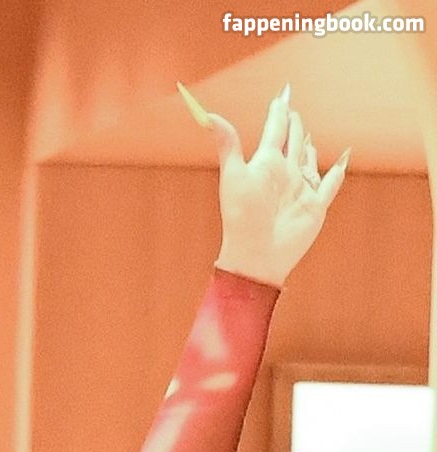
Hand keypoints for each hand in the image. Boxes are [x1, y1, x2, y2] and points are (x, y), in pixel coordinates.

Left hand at [185, 85, 347, 288]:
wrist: (255, 256)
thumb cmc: (242, 217)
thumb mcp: (234, 176)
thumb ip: (228, 144)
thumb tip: (208, 115)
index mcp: (267, 163)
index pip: (275, 129)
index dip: (279, 111)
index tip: (282, 95)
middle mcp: (285, 173)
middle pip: (293, 142)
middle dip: (294, 124)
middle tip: (293, 108)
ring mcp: (300, 189)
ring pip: (309, 161)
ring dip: (310, 147)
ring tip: (309, 136)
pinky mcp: (315, 206)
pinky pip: (330, 184)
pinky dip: (338, 172)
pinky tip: (344, 160)